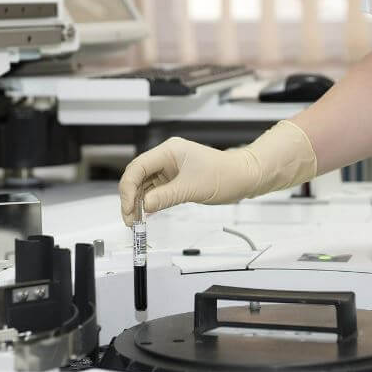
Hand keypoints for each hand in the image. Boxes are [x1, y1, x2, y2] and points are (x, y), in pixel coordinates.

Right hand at [118, 137, 256, 225]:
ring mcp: (170, 169)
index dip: (128, 188)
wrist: (244, 177)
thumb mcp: (192, 188)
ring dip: (138, 203)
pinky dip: (149, 203)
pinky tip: (145, 214)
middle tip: (130, 218)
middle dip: (130, 198)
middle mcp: (166, 158)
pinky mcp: (174, 181)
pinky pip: (155, 191)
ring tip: (136, 220)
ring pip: (144, 186)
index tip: (128, 207)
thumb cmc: (225, 174)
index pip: (138, 167)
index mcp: (169, 151)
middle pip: (138, 176)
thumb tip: (144, 205)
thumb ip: (166, 197)